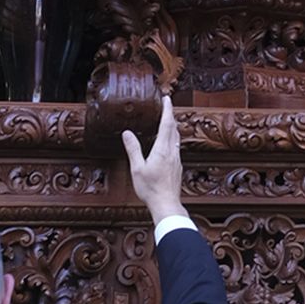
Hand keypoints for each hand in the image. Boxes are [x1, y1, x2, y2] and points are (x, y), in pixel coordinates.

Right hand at [123, 98, 183, 223]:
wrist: (166, 204)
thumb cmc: (151, 189)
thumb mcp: (137, 168)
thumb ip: (133, 149)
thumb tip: (127, 133)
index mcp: (162, 149)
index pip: (167, 124)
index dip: (167, 110)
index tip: (167, 98)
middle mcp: (172, 152)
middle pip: (174, 129)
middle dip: (170, 115)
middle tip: (167, 105)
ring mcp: (177, 159)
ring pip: (177, 138)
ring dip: (173, 127)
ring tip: (168, 121)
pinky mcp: (177, 167)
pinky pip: (177, 147)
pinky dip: (173, 138)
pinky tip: (169, 143)